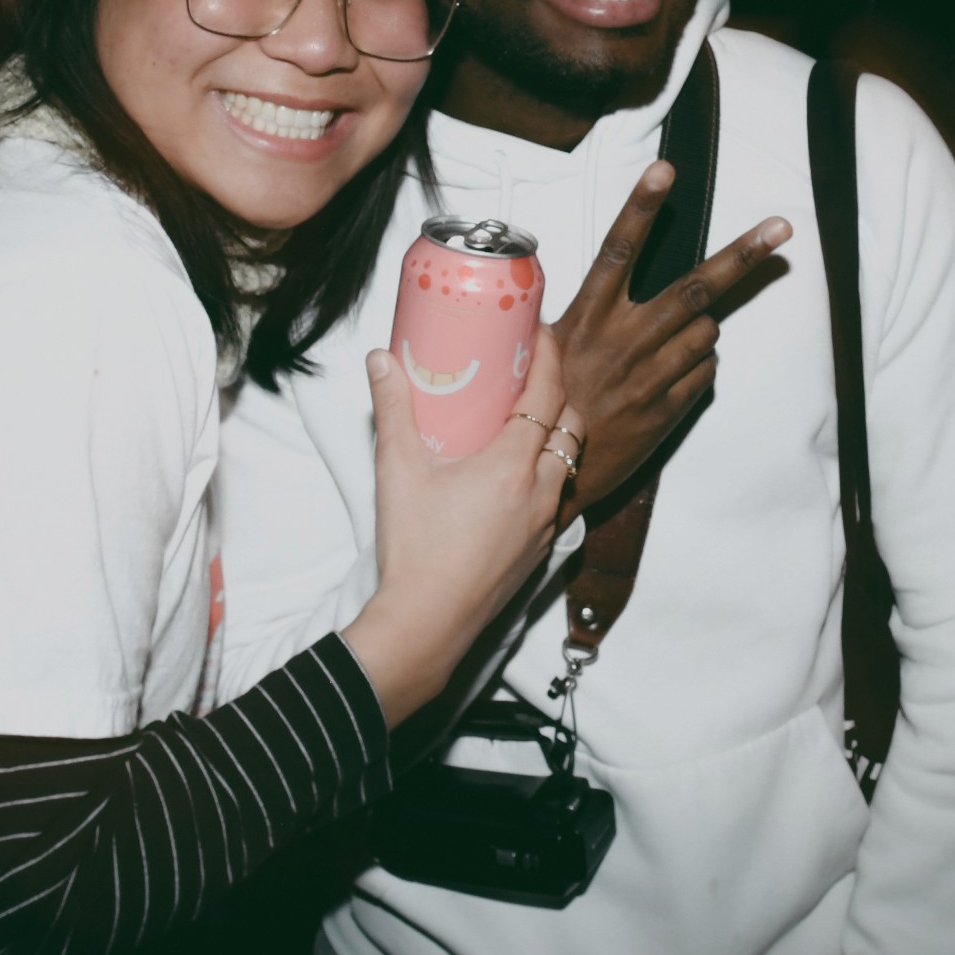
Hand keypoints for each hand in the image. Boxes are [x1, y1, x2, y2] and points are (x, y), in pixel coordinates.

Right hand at [341, 331, 575, 719]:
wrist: (427, 624)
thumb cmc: (415, 549)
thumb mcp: (397, 471)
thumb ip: (391, 409)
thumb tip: (381, 360)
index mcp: (514, 465)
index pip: (548, 393)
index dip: (549, 355)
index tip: (539, 331)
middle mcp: (542, 491)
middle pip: (572, 424)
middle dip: (560, 390)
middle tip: (531, 372)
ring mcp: (545, 524)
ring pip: (570, 462)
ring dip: (558, 433)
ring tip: (525, 419)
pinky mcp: (539, 550)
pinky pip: (559, 497)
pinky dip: (550, 472)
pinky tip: (517, 474)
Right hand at [552, 161, 790, 504]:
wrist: (545, 479)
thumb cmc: (541, 405)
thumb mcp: (544, 350)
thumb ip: (581, 314)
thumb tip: (610, 279)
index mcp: (586, 320)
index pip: (617, 252)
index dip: (641, 208)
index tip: (664, 169)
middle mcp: (622, 343)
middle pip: (695, 287)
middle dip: (744, 254)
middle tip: (783, 225)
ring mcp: (649, 378)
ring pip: (706, 331)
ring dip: (698, 330)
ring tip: (663, 348)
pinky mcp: (667, 411)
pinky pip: (704, 372)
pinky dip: (695, 367)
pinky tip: (665, 380)